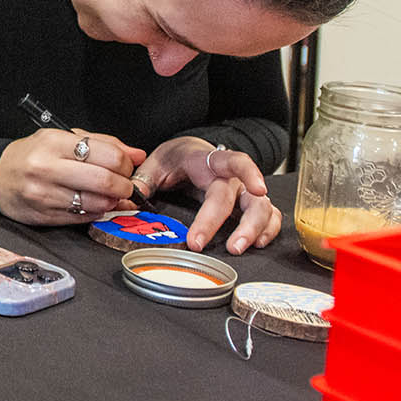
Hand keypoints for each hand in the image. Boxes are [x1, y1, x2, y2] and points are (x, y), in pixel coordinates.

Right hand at [0, 127, 146, 225]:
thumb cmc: (33, 155)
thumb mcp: (63, 138)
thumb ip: (103, 143)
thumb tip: (137, 155)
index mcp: (53, 143)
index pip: (107, 155)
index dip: (125, 163)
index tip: (126, 166)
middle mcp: (47, 168)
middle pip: (104, 181)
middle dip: (123, 186)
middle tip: (124, 185)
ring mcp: (44, 195)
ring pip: (96, 203)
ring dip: (111, 202)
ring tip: (108, 195)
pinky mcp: (44, 216)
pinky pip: (83, 217)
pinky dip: (96, 212)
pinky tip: (92, 204)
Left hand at [131, 137, 281, 254]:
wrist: (190, 151)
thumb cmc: (176, 159)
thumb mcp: (156, 163)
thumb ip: (144, 181)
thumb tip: (131, 200)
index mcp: (209, 162)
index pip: (234, 162)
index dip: (249, 174)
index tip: (258, 189)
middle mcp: (231, 177)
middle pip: (245, 198)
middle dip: (240, 224)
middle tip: (230, 247)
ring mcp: (242, 190)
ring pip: (262, 207)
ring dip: (256, 230)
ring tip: (239, 249)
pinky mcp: (248, 202)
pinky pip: (268, 214)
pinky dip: (268, 229)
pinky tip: (258, 243)